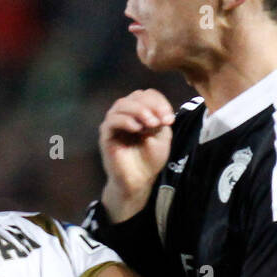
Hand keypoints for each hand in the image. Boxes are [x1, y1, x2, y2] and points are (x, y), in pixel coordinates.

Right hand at [99, 89, 174, 219]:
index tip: (169, 119)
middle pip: (136, 96)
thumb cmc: (150, 160)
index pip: (148, 95)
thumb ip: (161, 120)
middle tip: (161, 121)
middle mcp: (126, 115)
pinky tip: (137, 129)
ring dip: (139, 111)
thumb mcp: (162, 136)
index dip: (160, 103)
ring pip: (122, 104)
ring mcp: (114, 123)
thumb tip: (160, 110)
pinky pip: (112, 120)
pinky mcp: (106, 135)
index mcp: (140, 113)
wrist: (138, 181)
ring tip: (151, 124)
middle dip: (151, 106)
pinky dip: (126, 120)